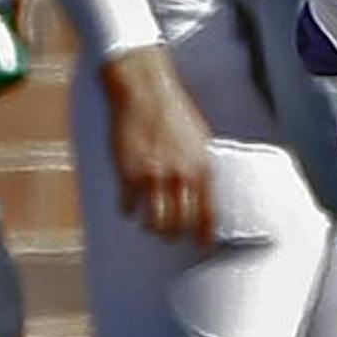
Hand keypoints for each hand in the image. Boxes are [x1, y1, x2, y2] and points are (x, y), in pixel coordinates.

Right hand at [102, 44, 215, 247]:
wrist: (144, 89)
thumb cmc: (173, 111)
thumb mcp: (199, 139)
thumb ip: (200, 167)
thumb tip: (202, 195)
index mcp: (202, 167)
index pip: (208, 214)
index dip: (205, 236)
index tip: (202, 246)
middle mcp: (181, 176)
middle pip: (179, 225)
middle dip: (173, 234)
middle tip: (167, 234)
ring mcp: (154, 176)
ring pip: (154, 223)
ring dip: (151, 227)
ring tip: (148, 224)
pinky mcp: (128, 174)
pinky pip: (128, 208)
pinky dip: (128, 210)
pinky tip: (128, 205)